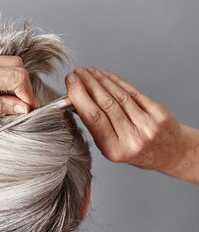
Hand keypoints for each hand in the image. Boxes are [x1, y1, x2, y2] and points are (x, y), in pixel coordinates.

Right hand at [65, 67, 184, 172]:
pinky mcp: (158, 113)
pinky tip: (105, 75)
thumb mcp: (109, 146)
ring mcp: (148, 125)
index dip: (80, 97)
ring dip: (100, 80)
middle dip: (88, 84)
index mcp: (115, 149)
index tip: (70, 83)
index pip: (93, 118)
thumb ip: (95, 125)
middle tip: (76, 73)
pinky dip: (117, 81)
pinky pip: (133, 92)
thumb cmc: (134, 150)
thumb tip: (75, 100)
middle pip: (105, 104)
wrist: (168, 152)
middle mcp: (132, 138)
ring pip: (118, 96)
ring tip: (88, 71)